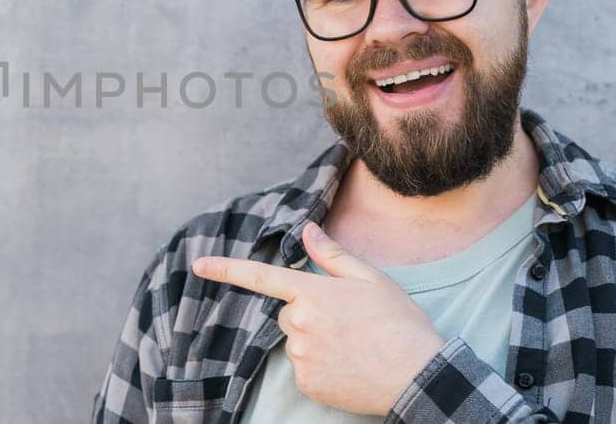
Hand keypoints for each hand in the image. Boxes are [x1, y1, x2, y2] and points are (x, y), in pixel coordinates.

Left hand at [192, 222, 445, 415]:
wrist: (417, 375)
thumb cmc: (398, 323)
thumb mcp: (370, 279)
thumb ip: (332, 255)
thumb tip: (306, 231)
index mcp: (313, 293)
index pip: (261, 276)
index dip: (226, 269)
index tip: (198, 264)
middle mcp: (300, 325)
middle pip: (287, 314)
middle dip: (308, 313)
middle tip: (347, 322)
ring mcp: (301, 357)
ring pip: (296, 341)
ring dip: (315, 340)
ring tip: (353, 345)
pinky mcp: (307, 383)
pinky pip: (304, 368)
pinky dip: (321, 366)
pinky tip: (349, 365)